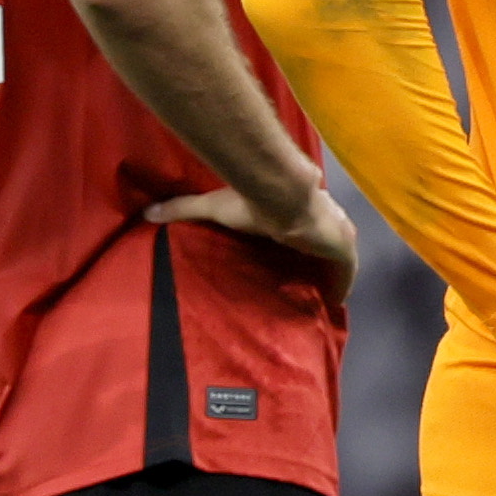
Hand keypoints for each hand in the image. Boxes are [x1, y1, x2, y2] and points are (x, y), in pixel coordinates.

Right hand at [148, 182, 357, 281]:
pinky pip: (346, 273)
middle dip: (317, 262)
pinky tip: (334, 302)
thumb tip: (149, 212)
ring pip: (336, 260)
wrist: (280, 193)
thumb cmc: (252, 199)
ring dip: (330, 275)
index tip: (291, 261)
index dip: (298, 245)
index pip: (300, 231)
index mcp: (297, 209)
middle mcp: (322, 220)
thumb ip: (183, 208)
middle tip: (306, 283)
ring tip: (319, 296)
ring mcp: (336, 234)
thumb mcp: (213, 206)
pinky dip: (341, 286)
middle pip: (322, 246)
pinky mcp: (343, 247)